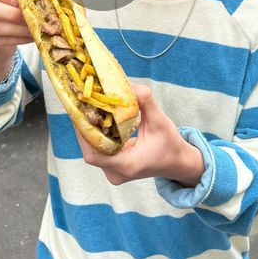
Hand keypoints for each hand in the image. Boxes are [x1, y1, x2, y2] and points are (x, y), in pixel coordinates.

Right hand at [0, 0, 31, 78]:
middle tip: (28, 17)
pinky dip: (18, 40)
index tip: (18, 1)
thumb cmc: (11, 17)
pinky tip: (30, 38)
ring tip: (33, 30)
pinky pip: (0, 41)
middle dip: (10, 13)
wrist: (2, 41)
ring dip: (17, 29)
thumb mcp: (15, 5)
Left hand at [76, 84, 203, 187]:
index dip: (83, 134)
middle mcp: (116, 173)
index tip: (81, 113)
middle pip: (89, 150)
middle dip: (84, 127)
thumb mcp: (160, 120)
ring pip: (92, 150)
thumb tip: (128, 84)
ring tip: (86, 107)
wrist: (177, 162)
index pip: (94, 155)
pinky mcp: (112, 167)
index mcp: (128, 165)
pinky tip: (95, 117)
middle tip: (80, 103)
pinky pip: (98, 150)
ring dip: (88, 129)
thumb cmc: (170, 144)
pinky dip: (95, 134)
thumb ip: (145, 102)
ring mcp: (113, 172)